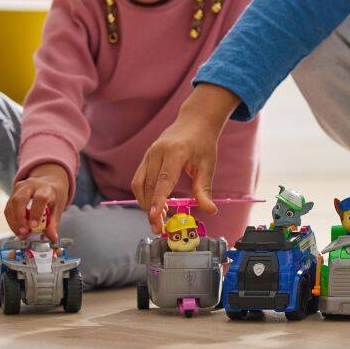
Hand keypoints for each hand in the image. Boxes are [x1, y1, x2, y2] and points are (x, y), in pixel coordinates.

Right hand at [4, 164, 68, 241]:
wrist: (48, 181)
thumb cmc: (54, 196)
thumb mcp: (58, 208)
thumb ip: (54, 223)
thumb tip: (52, 238)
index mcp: (45, 188)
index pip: (39, 198)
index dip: (36, 213)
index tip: (34, 227)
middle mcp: (30, 185)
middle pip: (19, 200)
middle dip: (19, 219)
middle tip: (24, 233)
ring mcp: (19, 188)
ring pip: (11, 205)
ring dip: (14, 222)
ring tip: (22, 234)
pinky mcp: (12, 193)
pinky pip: (8, 208)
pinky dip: (12, 221)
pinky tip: (18, 229)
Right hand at [131, 84, 238, 230]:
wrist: (194, 121)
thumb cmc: (203, 142)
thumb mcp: (208, 165)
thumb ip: (205, 189)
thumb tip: (210, 210)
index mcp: (176, 152)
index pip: (164, 179)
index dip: (159, 199)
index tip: (156, 216)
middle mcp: (157, 152)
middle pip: (148, 185)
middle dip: (151, 208)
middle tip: (159, 227)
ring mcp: (149, 154)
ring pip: (139, 184)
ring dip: (145, 203)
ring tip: (158, 218)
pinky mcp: (146, 157)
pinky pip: (139, 179)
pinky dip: (144, 194)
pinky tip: (156, 205)